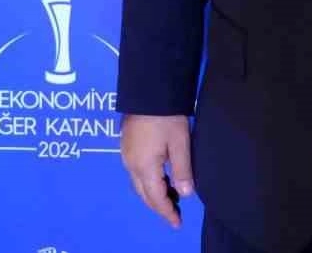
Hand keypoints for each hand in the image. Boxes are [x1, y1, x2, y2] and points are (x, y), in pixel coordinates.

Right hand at [120, 113, 192, 228]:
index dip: (166, 211)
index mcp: (144, 166)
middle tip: (174, 214)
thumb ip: (182, 170)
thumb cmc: (166, 116)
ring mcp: (125, 155)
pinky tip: (158, 179)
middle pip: (143, 194)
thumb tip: (186, 194)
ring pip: (137, 184)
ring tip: (169, 198)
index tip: (177, 222)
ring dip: (151, 194)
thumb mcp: (180, 143)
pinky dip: (146, 182)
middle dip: (158, 206)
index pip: (155, 197)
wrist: (147, 89)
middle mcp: (130, 164)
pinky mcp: (125, 146)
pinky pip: (135, 173)